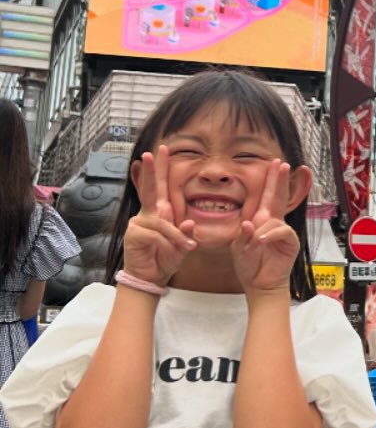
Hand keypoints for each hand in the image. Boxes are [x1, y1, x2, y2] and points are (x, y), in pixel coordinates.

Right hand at [124, 146, 195, 285]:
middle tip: (149, 153)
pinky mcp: (134, 234)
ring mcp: (139, 223)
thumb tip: (190, 224)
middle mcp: (148, 214)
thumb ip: (185, 234)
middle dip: (150, 170)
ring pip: (162, 222)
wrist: (151, 277)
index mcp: (160, 213)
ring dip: (176, 236)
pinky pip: (156, 234)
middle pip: (149, 189)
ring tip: (186, 247)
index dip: (159, 169)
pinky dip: (168, 243)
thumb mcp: (181, 246)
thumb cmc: (165, 258)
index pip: (160, 187)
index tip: (161, 150)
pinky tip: (171, 251)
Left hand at [230, 159, 299, 293]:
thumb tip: (249, 224)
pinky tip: (261, 240)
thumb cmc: (249, 265)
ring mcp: (282, 231)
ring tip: (254, 243)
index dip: (271, 180)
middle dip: (280, 180)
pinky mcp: (290, 242)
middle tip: (283, 164)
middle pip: (278, 197)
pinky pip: (281, 232)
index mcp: (261, 220)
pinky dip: (270, 235)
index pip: (266, 196)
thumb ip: (242, 236)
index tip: (275, 163)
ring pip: (274, 219)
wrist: (259, 284)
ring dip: (262, 230)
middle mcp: (273, 223)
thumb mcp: (238, 248)